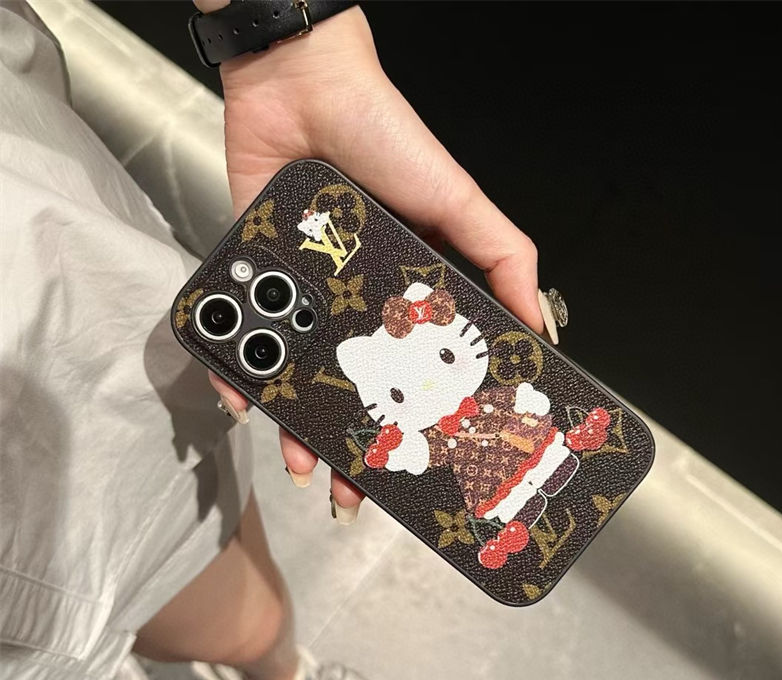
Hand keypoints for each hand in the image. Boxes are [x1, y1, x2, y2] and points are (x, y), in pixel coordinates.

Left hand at [206, 5, 542, 520]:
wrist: (303, 89)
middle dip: (355, 444)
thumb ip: (504, 261)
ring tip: (300, 461)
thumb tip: (541, 329)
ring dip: (298, 425)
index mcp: (408, 299)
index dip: (423, 419)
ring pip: (300, 379)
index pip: (418, 373)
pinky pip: (246, 339)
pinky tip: (244, 402)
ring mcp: (306, 300)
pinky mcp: (260, 283)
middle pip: (356, 391)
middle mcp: (358, 308)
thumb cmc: (389, 140)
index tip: (427, 460)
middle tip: (353, 489)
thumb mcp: (461, 203)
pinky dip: (240, 372)